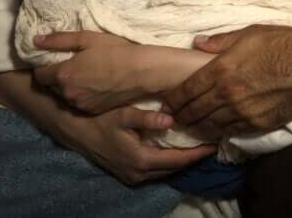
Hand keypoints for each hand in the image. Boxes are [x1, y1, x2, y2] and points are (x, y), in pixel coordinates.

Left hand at [32, 31, 150, 113]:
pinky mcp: (92, 111)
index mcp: (63, 74)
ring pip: (66, 95)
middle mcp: (68, 93)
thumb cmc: (115, 51)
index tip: (54, 60)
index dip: (44, 67)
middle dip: (57, 77)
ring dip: (70, 87)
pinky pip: (79, 103)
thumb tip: (36, 40)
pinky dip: (82, 95)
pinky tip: (95, 85)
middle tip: (73, 66)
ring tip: (86, 75)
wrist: (141, 72)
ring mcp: (80, 105)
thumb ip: (59, 40)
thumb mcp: (87, 39)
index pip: (39, 75)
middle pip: (51, 86)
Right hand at [63, 104, 215, 184]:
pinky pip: (156, 171)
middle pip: (175, 168)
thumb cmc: (100, 121)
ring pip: (166, 172)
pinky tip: (177, 151)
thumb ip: (147, 118)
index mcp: (141, 159)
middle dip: (194, 157)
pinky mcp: (129, 175)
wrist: (76, 133)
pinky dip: (170, 162)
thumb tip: (171, 119)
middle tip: (212, 142)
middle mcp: (139, 174)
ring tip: (199, 146)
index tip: (214, 144)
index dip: (197, 153)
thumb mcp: (123, 115)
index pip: (178, 159)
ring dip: (182, 160)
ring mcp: (134, 177)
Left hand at [164, 25, 291, 137]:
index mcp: (220, 69)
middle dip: (182, 116)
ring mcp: (241, 112)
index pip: (188, 89)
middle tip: (174, 118)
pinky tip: (215, 131)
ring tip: (191, 127)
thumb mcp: (248, 33)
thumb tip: (197, 42)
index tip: (166, 104)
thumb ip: (220, 41)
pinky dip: (219, 132)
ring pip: (211, 124)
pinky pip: (231, 130)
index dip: (174, 99)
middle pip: (196, 110)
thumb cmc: (280, 43)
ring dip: (197, 127)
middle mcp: (226, 94)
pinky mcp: (256, 124)